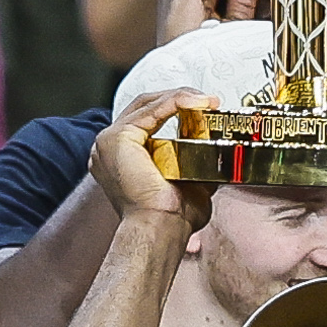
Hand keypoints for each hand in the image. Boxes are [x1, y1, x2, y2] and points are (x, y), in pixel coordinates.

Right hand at [89, 84, 214, 229]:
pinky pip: (151, 110)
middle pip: (145, 107)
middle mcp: (107, 148)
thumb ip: (196, 162)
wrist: (162, 229)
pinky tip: (198, 102)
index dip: (174, 108)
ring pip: (148, 104)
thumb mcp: (188, 181)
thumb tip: (219, 151)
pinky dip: (177, 102)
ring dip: (181, 98)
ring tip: (208, 101)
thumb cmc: (171, 217)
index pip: (145, 119)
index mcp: (119, 158)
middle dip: (179, 99)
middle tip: (208, 101)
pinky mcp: (117, 139)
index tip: (203, 108)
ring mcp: (108, 142)